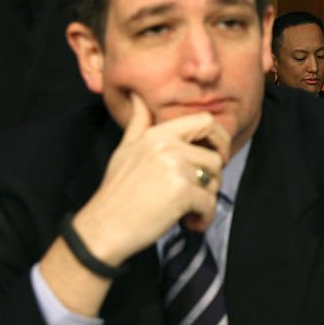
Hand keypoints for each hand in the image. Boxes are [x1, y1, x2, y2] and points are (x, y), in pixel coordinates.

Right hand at [74, 93, 230, 264]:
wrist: (103, 228)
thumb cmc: (116, 192)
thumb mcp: (125, 150)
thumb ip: (139, 124)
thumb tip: (137, 96)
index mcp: (157, 134)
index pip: (206, 121)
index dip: (221, 138)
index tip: (218, 156)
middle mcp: (168, 146)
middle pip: (216, 156)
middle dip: (214, 177)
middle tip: (202, 191)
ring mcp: (175, 168)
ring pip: (215, 181)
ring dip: (207, 200)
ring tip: (187, 210)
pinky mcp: (182, 192)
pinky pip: (210, 204)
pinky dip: (204, 218)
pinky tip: (189, 223)